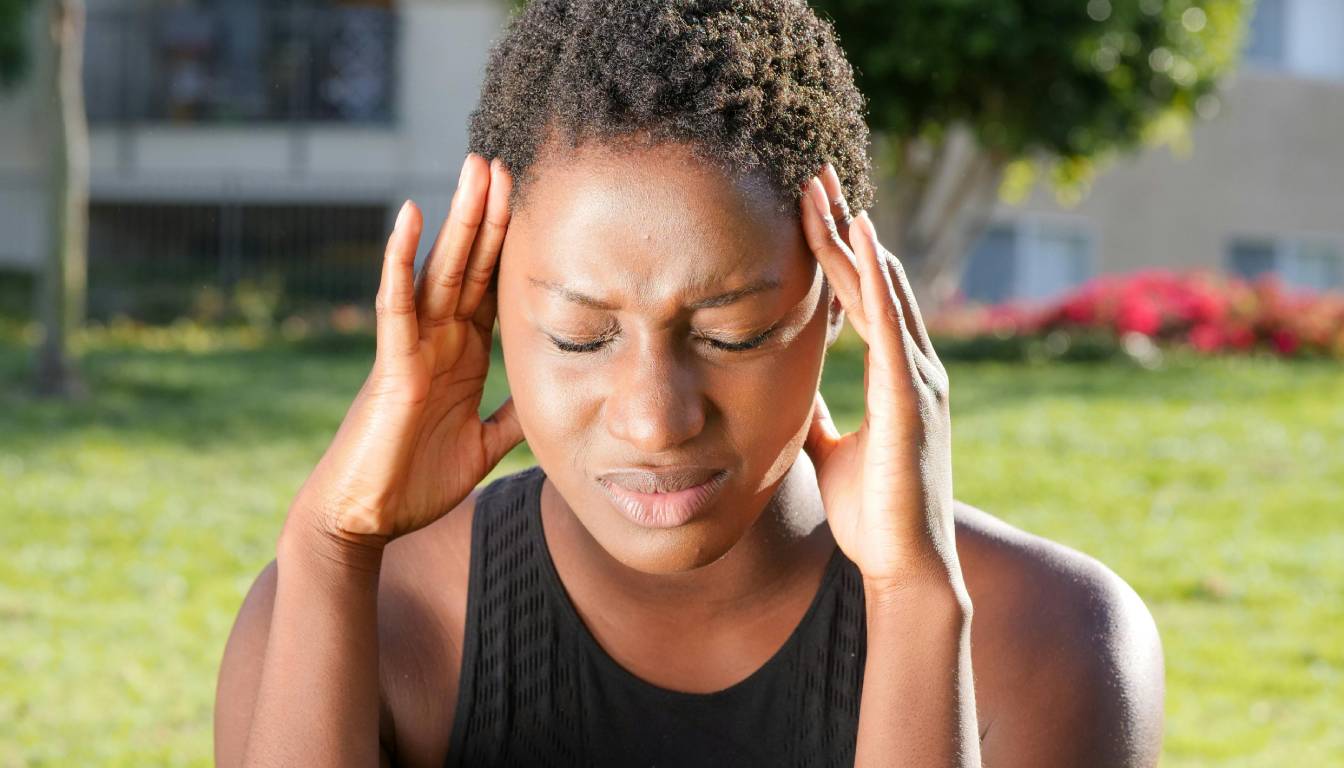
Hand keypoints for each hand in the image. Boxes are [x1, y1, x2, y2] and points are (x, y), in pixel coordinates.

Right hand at [284, 154, 523, 551]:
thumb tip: (548, 401)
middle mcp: (438, 341)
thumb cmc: (415, 483)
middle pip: (469, 265)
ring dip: (458, 219)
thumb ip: (512, 418)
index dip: (512, 246)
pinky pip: (397, 304)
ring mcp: (413, 348)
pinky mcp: (392, 366)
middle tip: (505, 160)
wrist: (364, 521)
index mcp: (462, 355)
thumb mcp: (482, 446)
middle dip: (489, 214)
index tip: (535, 201)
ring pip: (439, 270)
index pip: (492, 288)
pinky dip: (401, 259)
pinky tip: (410, 215)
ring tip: (474, 168)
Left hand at [799, 164, 963, 600]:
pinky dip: (876, 282)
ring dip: (853, 239)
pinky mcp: (911, 401)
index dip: (837, 250)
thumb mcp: (832, 449)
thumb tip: (789, 391)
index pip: (862, 296)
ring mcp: (917, 381)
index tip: (810, 206)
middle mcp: (913, 367)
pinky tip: (861, 242)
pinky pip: (890, 329)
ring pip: (882, 292)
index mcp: (894, 376)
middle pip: (874, 279)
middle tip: (813, 173)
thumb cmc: (872, 514)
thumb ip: (816, 414)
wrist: (902, 568)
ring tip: (824, 190)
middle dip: (843, 226)